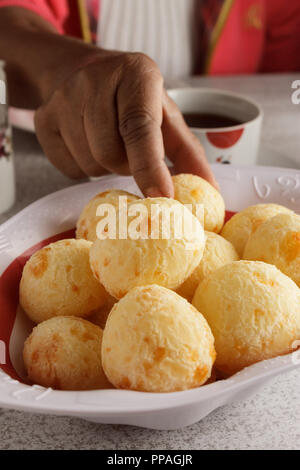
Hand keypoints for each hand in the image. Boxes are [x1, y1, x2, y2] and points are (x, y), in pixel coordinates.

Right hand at [35, 51, 217, 196]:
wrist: (78, 72)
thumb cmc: (131, 99)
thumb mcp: (164, 116)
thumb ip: (188, 153)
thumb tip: (211, 190)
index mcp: (136, 75)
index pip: (140, 126)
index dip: (150, 165)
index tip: (161, 196)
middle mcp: (96, 81)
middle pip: (111, 155)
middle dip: (126, 166)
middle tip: (130, 149)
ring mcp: (63, 99)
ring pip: (89, 165)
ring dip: (106, 166)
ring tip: (109, 141)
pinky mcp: (43, 120)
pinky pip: (69, 168)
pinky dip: (83, 167)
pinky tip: (88, 144)